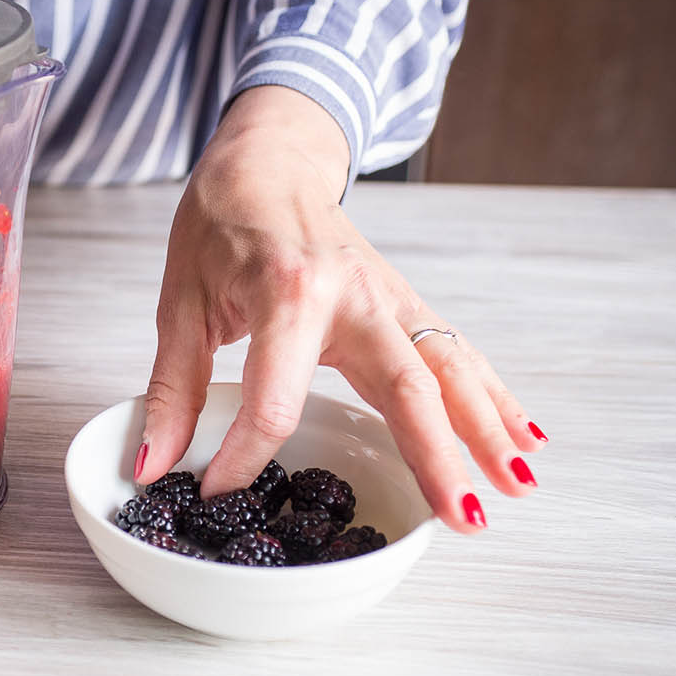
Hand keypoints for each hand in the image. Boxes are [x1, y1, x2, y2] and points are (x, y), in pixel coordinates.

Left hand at [137, 86, 544, 531]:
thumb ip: (169, 389)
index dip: (245, 456)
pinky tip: (524, 436)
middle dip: (437, 453)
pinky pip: (455, 351)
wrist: (265, 158)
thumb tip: (151, 464)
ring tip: (517, 485)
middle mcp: (352, 295)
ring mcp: (387, 296)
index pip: (274, 400)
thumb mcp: (178, 302)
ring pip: (448, 368)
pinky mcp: (403, 300)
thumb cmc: (219, 221)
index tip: (222, 495)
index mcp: (286, 293)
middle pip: (405, 385)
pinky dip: (492, 395)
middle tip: (459, 517)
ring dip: (485, 428)